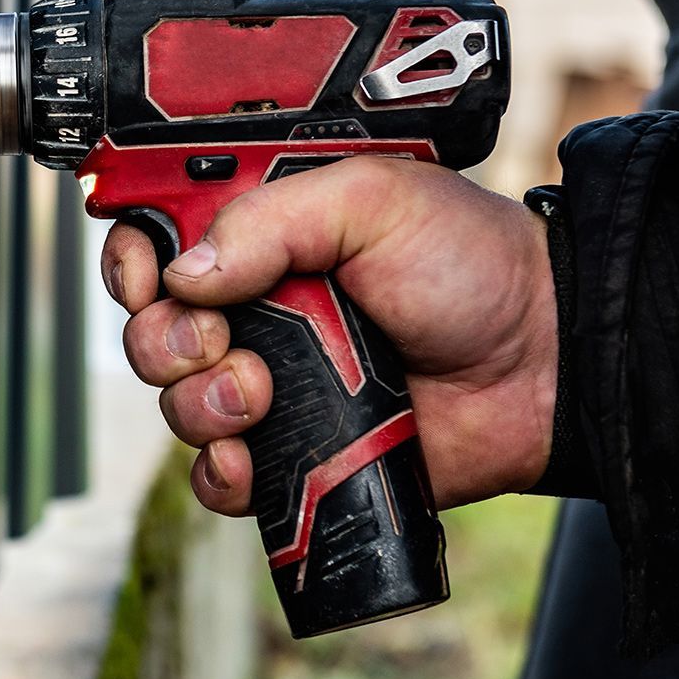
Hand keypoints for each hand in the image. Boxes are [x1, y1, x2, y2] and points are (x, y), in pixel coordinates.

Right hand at [100, 157, 558, 516]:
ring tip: (260, 395)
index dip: (132, 262)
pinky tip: (248, 460)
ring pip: (176, 405)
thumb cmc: (472, 264)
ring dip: (197, 404)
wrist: (546, 363)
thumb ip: (271, 220)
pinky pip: (218, 479)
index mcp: (258, 236)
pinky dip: (218, 474)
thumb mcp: (373, 200)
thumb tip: (185, 273)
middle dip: (162, 340)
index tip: (147, 278)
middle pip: (148, 329)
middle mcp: (252, 309)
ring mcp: (270, 384)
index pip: (154, 242)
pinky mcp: (296, 455)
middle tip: (218, 339)